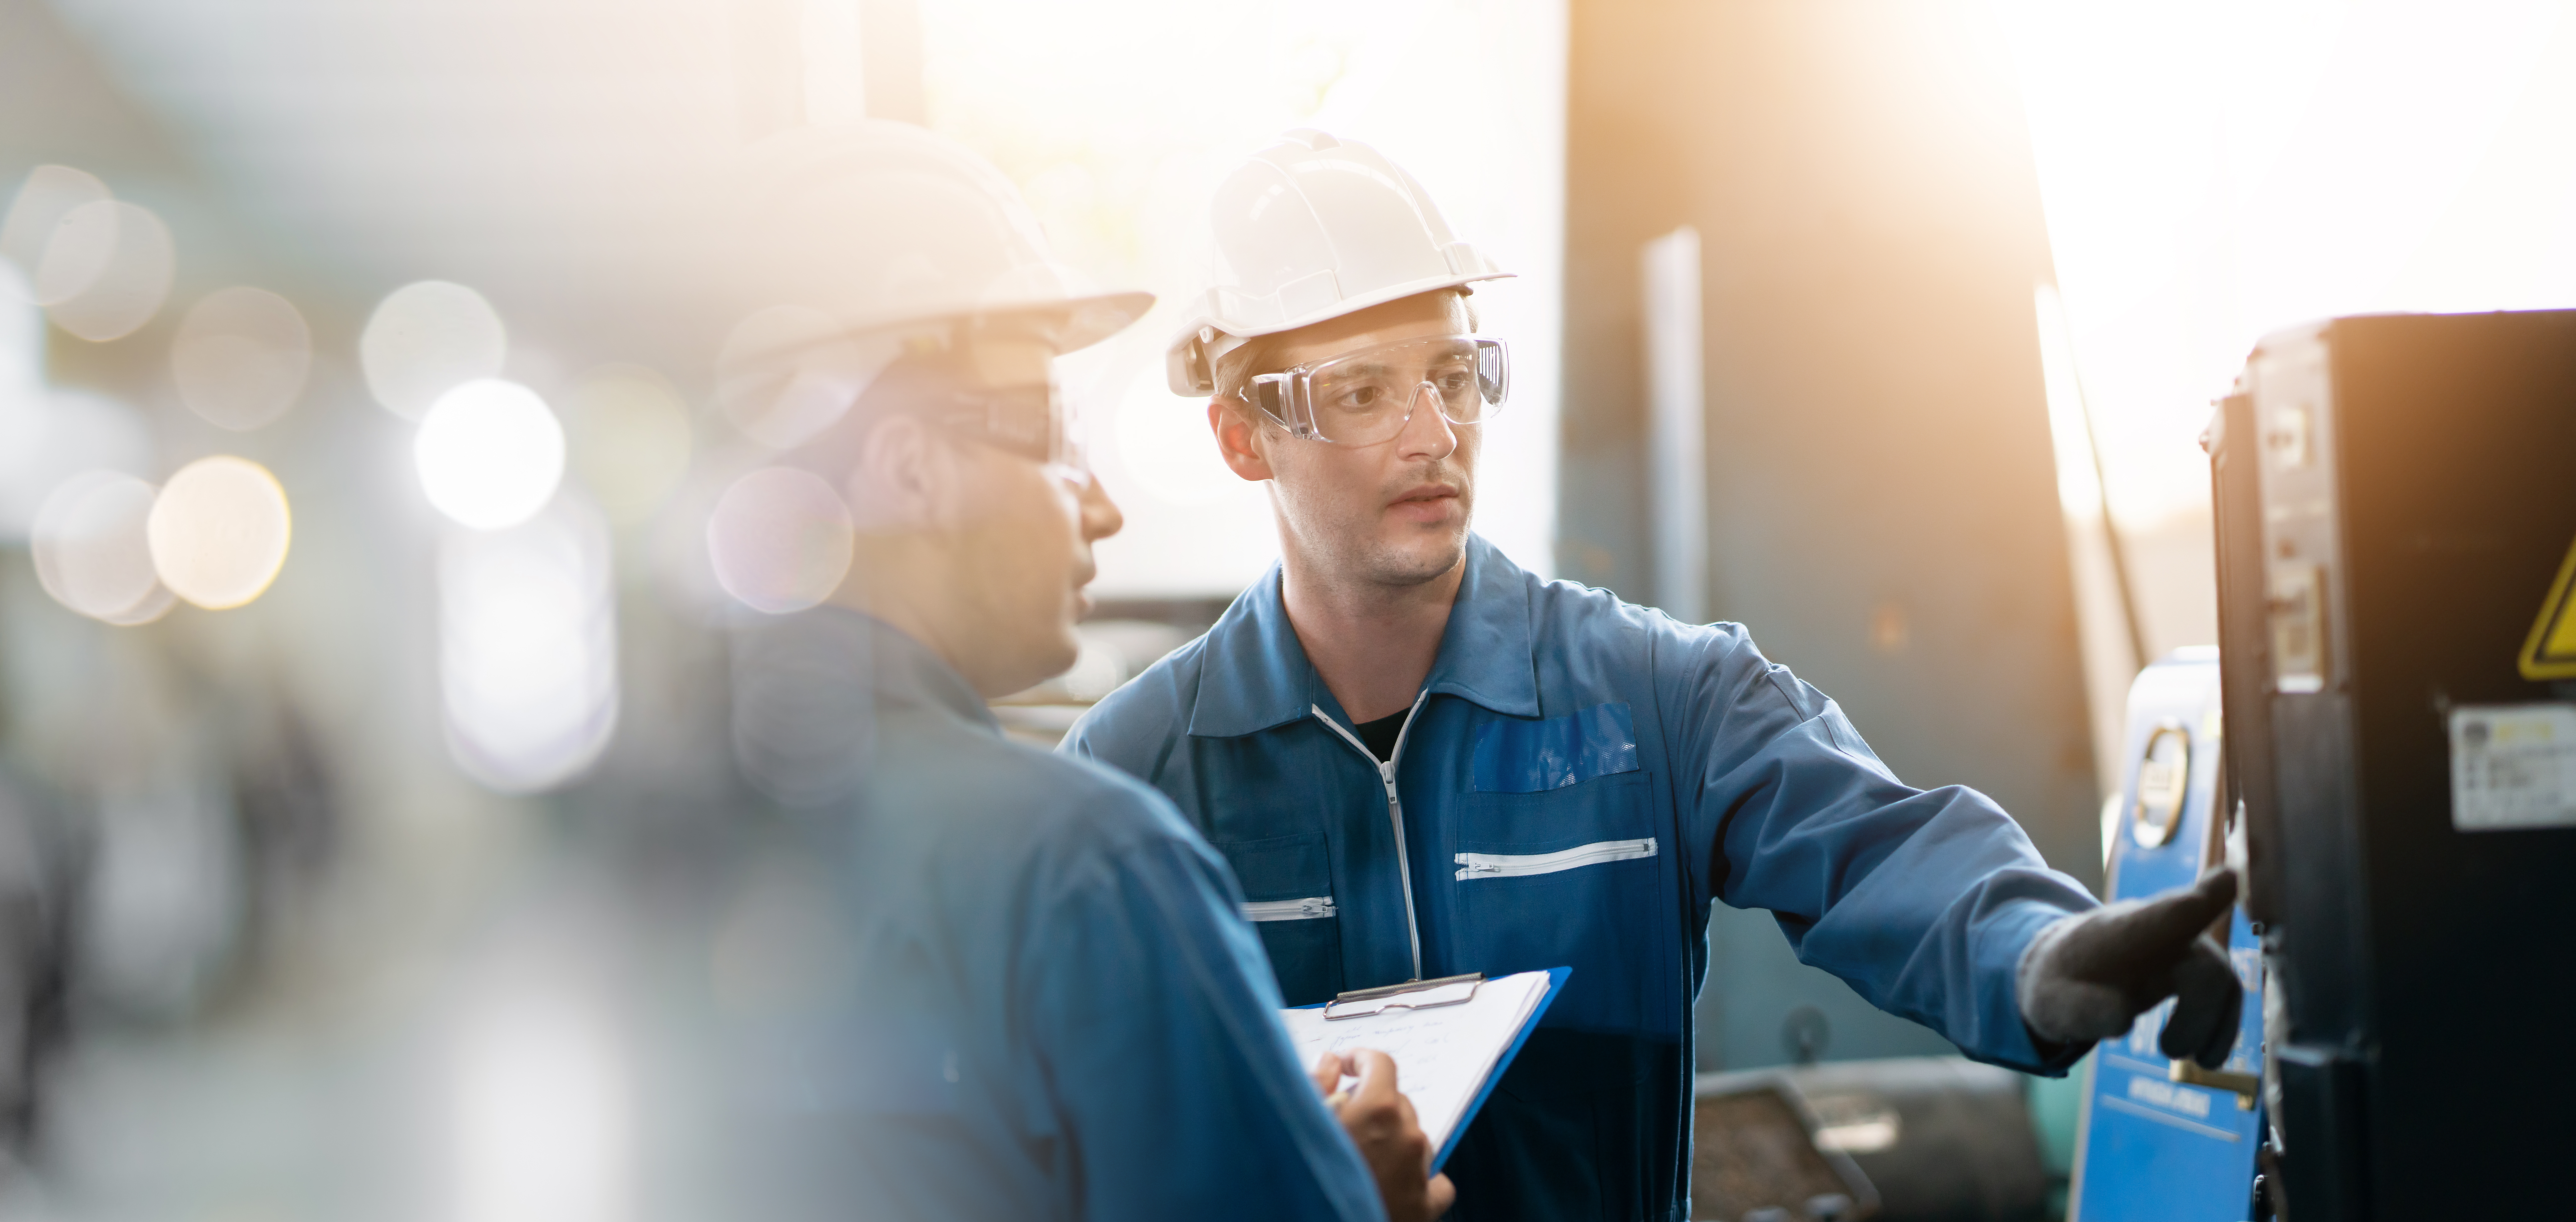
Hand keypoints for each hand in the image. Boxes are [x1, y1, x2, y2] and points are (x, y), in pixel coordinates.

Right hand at [1311, 1050, 1456, 1221]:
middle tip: (1344, 1125)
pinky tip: (1394, 1185)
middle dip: (1372, 1106)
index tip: (1346, 1069)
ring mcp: (1420, 1171)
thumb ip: (1318, 1084)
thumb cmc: (1308, 1178)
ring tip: (1362, 1161)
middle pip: (1397, 1103)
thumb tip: (1331, 1061)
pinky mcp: (1427, 1206)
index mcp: (1378, 1109)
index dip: (1360, 1061)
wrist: (1318, 1220)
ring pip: (1413, 1139)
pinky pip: (1435, 1181)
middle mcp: (1407, 1136)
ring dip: (1392, 1141)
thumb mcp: (1301, 1124)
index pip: (1381, 1064)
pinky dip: (1418, 1177)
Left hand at [2016, 868, 2244, 1067]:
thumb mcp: (2052, 1001)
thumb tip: (2123, 1018)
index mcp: (2126, 930)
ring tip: (2191, 1061)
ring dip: (2213, 1027)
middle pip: (2206, 963)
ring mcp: (2182, 950)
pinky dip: (2221, 1030)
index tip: (2232, 877)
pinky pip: (2224, 996)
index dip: (2205, 898)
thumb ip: (2081, 1009)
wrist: (2066, 974)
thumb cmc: (2060, 983)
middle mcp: (2163, 933)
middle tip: (2167, 1050)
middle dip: (2198, 1014)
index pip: (2172, 912)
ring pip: (2223, 982)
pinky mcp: (2195, 973)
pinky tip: (2205, 1057)